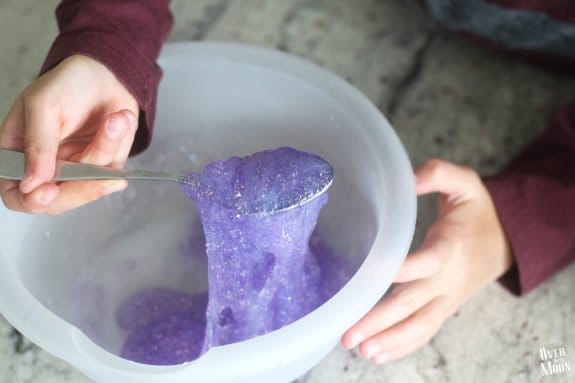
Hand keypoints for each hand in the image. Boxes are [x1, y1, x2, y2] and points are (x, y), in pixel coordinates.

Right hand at [0, 55, 138, 213]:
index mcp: (18, 154)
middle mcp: (46, 167)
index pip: (16, 194)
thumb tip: (31, 183)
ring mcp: (76, 169)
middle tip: (100, 177)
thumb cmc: (67, 83)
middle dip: (81, 187)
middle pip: (57, 201)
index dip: (32, 199)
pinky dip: (118, 143)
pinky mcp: (103, 165)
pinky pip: (112, 170)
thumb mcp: (43, 106)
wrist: (105, 72)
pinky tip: (120, 120)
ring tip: (116, 118)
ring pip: (90, 184)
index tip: (50, 189)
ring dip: (105, 148)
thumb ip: (37, 145)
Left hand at [341, 158, 512, 362]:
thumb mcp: (465, 182)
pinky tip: (378, 354)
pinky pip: (424, 332)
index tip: (377, 275)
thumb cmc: (477, 212)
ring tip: (360, 351)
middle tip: (350, 335)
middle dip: (379, 320)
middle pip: (412, 303)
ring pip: (418, 325)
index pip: (428, 261)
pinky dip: (402, 346)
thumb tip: (408, 178)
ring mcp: (446, 298)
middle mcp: (447, 279)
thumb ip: (439, 173)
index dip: (405, 268)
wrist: (507, 243)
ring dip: (388, 340)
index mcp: (450, 246)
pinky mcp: (443, 308)